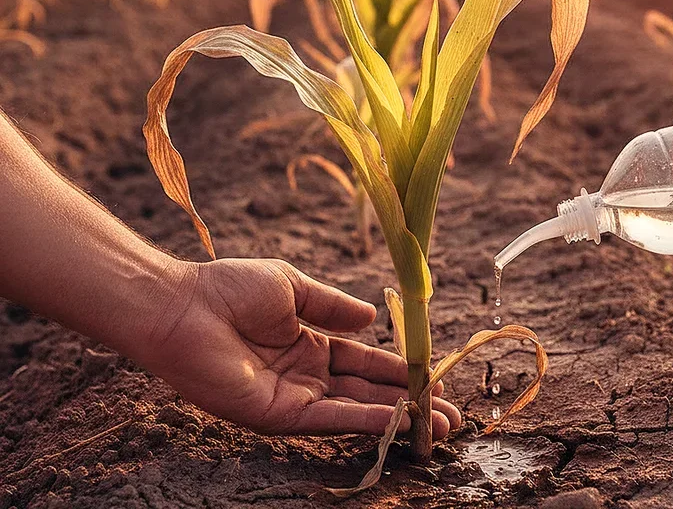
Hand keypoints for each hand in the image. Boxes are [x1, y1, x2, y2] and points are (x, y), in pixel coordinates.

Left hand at [141, 257, 460, 436]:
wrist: (182, 305)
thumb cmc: (230, 288)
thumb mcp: (293, 287)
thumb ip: (333, 306)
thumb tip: (374, 316)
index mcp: (309, 343)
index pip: (364, 362)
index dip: (399, 370)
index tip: (434, 375)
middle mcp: (305, 375)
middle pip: (367, 393)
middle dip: (409, 403)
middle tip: (449, 416)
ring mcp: (292, 397)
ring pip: (354, 410)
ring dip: (396, 417)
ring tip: (438, 424)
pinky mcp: (276, 414)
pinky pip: (327, 418)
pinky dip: (363, 420)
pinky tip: (395, 419)